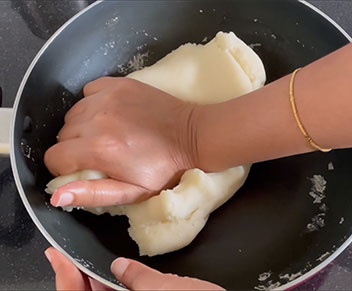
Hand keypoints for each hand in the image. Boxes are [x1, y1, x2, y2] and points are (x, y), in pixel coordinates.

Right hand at [44, 77, 197, 207]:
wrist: (193, 136)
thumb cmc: (165, 168)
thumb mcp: (132, 192)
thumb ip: (93, 194)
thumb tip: (57, 196)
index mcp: (99, 150)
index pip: (54, 158)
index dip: (64, 168)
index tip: (82, 169)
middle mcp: (98, 120)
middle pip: (62, 135)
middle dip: (74, 148)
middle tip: (100, 153)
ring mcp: (108, 99)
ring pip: (73, 114)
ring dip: (83, 126)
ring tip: (107, 134)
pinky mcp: (119, 85)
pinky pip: (89, 91)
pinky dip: (93, 102)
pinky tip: (110, 113)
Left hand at [45, 247, 222, 289]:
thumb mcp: (164, 290)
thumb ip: (137, 278)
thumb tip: (120, 267)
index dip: (64, 276)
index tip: (56, 255)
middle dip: (79, 277)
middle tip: (68, 255)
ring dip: (97, 282)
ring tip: (88, 260)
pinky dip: (117, 287)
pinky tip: (117, 273)